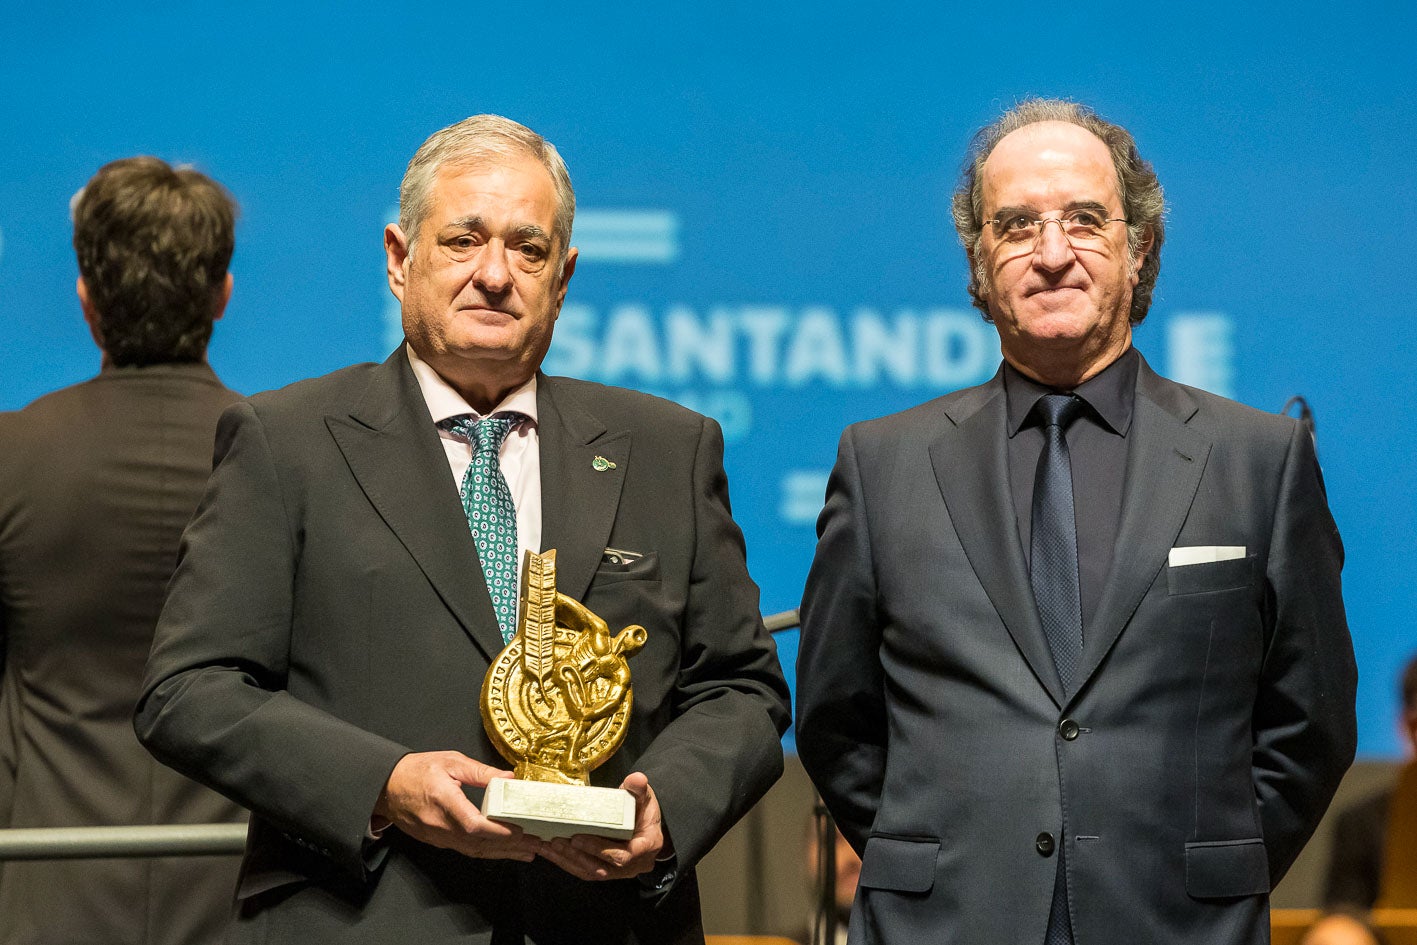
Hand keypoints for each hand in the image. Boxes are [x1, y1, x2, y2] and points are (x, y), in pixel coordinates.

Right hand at [373, 750, 542, 861]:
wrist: (386, 786)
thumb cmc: (416, 771)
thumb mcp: (450, 761)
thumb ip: (480, 771)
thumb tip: (508, 777)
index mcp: (443, 800)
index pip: (474, 825)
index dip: (499, 831)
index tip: (520, 830)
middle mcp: (439, 824)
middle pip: (479, 843)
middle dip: (510, 845)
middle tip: (536, 843)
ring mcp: (437, 836)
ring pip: (474, 850)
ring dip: (502, 852)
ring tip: (527, 851)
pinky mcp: (437, 841)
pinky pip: (465, 850)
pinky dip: (487, 851)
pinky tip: (503, 850)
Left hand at [539, 772, 668, 880]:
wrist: (646, 827)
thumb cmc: (644, 811)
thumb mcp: (644, 798)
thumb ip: (638, 789)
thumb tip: (636, 779)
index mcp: (645, 848)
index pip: (622, 856)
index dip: (598, 849)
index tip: (577, 838)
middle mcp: (632, 866)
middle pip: (601, 868)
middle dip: (576, 855)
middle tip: (556, 841)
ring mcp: (618, 872)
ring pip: (589, 872)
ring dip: (567, 860)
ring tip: (547, 846)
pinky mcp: (604, 871)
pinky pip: (584, 871)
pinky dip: (566, 862)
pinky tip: (549, 851)